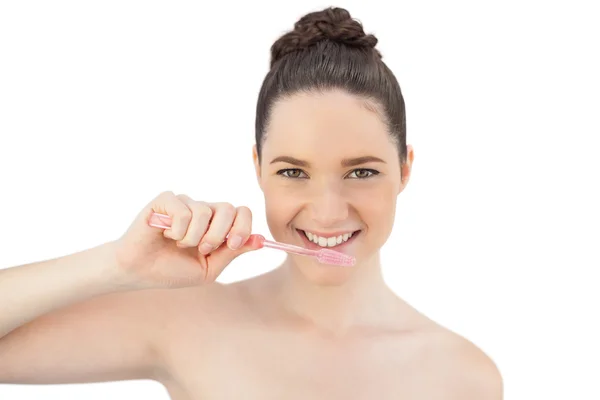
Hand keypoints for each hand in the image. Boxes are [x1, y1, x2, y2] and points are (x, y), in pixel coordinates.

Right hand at [112, 191, 260, 288]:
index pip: (242, 212)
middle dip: (219, 235)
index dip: (243, 228)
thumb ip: (233, 252)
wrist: (139, 272)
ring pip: (205, 211)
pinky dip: (177, 230)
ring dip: (194, 237)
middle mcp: (203, 210)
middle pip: (229, 208)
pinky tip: (165, 235)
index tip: (234, 245)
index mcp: (217, 225)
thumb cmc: (172, 270)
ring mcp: (185, 203)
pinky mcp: (166, 200)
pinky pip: (184, 211)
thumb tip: (260, 240)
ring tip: (179, 244)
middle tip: (204, 249)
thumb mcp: (209, 268)